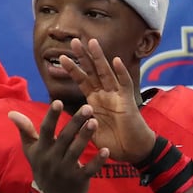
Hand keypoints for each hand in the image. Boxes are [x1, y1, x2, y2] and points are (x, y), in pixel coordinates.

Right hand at [8, 101, 106, 192]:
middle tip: (87, 108)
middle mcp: (52, 159)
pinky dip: (97, 161)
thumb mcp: (31, 149)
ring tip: (94, 122)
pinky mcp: (78, 180)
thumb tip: (11, 113)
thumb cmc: (42, 166)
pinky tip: (105, 150)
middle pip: (64, 138)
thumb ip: (25, 130)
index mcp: (42, 149)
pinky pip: (89, 170)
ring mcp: (65, 170)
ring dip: (85, 137)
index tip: (58, 102)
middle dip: (75, 123)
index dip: (51, 116)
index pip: (45, 130)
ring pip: (76, 151)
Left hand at [57, 38, 154, 163]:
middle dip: (84, 56)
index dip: (73, 68)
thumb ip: (80, 120)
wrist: (131, 151)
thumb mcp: (89, 130)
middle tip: (74, 40)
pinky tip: (116, 60)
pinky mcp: (128, 101)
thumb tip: (66, 115)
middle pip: (93, 71)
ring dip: (100, 58)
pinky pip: (125, 84)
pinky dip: (121, 72)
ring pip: (107, 73)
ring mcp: (117, 95)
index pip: (82, 80)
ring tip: (92, 42)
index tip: (61, 56)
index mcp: (94, 100)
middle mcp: (105, 94)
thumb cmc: (111, 142)